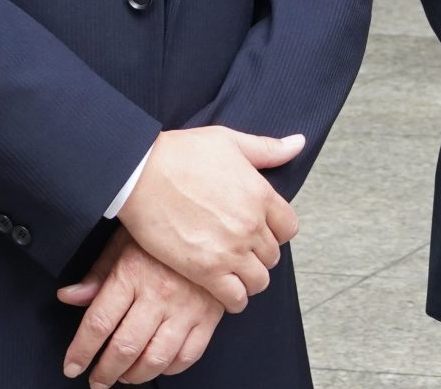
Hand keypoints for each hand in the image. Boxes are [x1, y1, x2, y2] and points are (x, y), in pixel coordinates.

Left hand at [58, 229, 223, 384]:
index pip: (98, 322)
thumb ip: (98, 274)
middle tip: (97, 380)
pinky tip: (157, 364)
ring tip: (124, 376)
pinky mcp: (209, 316)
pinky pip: (187, 356)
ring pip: (155, 359)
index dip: (80, 351)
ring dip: (134, 376)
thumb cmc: (162, 231)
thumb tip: (68, 297)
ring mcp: (187, 307)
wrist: (211, 220)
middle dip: (104, 372)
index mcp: (133, 272)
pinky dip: (169, 369)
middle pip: (124, 347)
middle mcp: (159, 292)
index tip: (72, 366)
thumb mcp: (124, 241)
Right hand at [114, 127, 302, 313]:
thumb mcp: (230, 141)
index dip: (277, 230)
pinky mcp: (206, 271)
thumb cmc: (182, 153)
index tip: (261, 229)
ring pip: (259, 281)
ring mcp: (230, 250)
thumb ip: (268, 149)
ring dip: (249, 278)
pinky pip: (236, 299)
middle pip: (273, 255)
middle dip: (260, 254)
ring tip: (234, 271)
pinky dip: (235, 298)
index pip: (289, 227)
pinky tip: (224, 288)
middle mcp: (251, 225)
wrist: (141, 173)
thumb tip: (299, 143)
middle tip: (242, 249)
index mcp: (260, 193)